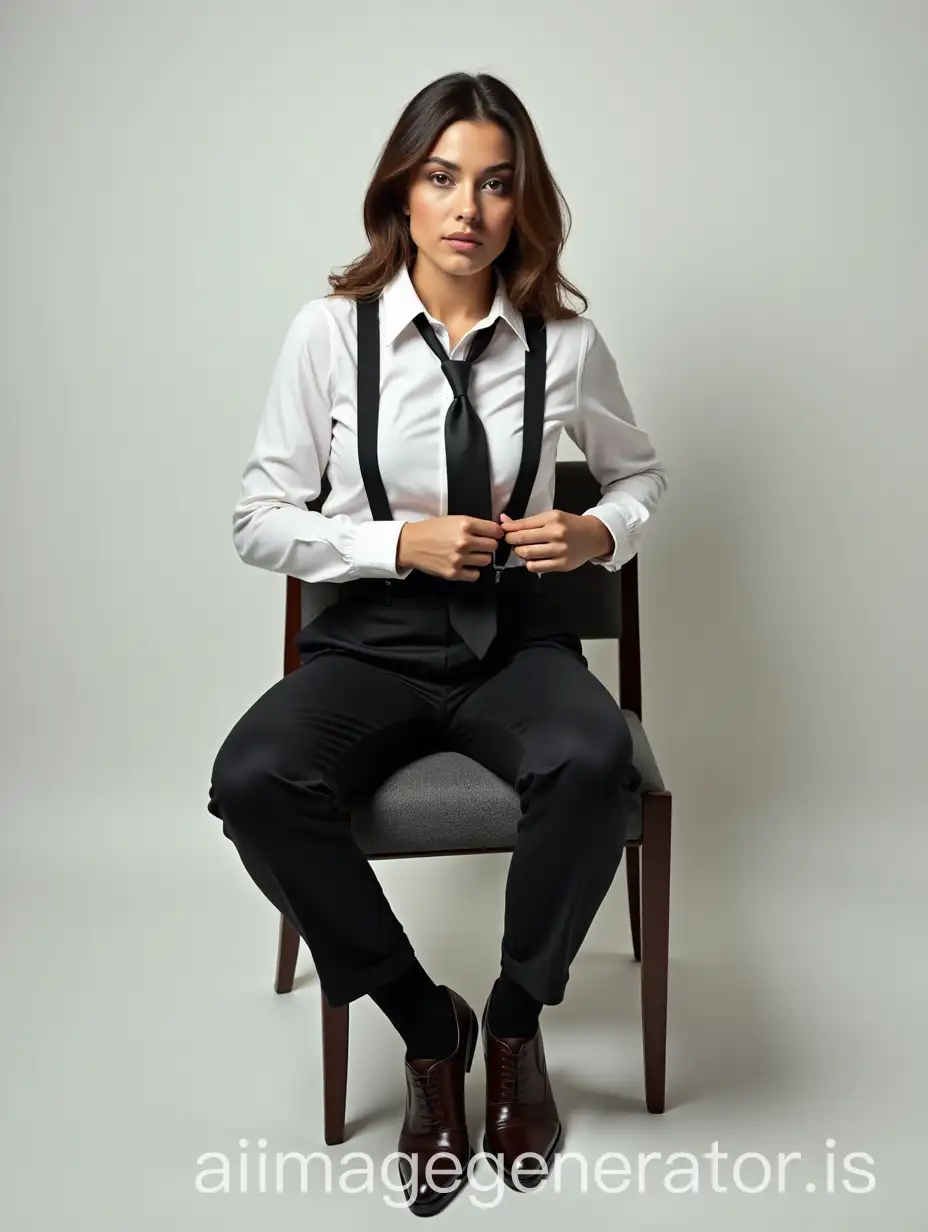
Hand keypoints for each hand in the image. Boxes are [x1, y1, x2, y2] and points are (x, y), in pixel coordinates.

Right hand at [396, 515, 503, 580]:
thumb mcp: (453, 519)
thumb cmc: (430, 530)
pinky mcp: (454, 572)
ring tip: (470, 555)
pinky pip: (475, 575)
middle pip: (492, 546)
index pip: (495, 530)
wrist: (410, 544)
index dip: (496, 533)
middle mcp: (464, 541)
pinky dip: (472, 571)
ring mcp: (459, 558)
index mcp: (465, 524)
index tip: (494, 535)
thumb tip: (493, 531)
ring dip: (480, 558)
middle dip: (488, 545)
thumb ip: (473, 525)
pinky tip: (465, 565)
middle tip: (480, 545)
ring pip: (486, 561)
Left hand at [500, 509, 614, 572]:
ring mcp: (560, 550)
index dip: (508, 528)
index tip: (503, 530)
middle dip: (510, 540)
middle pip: (521, 540)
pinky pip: (536, 567)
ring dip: (519, 552)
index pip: (522, 525)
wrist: (593, 536)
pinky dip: (529, 563)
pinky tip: (533, 558)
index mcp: (553, 519)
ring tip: (522, 548)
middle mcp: (556, 534)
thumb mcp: (552, 517)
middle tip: (510, 540)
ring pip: (526, 554)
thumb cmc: (571, 526)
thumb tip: (504, 520)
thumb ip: (528, 521)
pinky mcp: (562, 564)